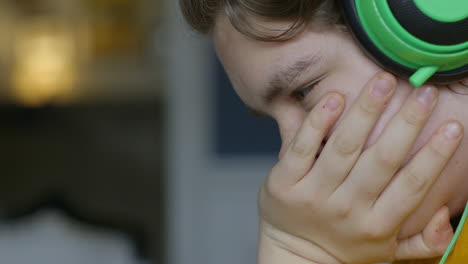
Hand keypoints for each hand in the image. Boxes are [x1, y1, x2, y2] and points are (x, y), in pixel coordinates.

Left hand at [258, 73, 461, 263]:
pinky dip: (318, 122)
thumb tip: (446, 217)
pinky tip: (334, 98)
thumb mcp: (387, 252)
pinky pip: (302, 148)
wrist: (293, 256)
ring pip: (344, 147)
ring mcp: (313, 194)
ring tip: (383, 82)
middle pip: (381, 160)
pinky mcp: (284, 182)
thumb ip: (423, 241)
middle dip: (406, 123)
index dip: (434, 156)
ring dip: (365, 111)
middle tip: (425, 91)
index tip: (452, 126)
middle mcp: (347, 208)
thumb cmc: (344, 248)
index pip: (411, 185)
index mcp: (377, 224)